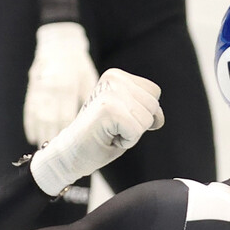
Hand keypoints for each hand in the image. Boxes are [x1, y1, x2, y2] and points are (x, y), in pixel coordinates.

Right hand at [23, 22, 99, 146]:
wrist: (58, 44)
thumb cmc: (79, 65)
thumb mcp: (89, 79)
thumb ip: (89, 99)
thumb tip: (94, 122)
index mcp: (67, 86)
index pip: (66, 114)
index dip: (66, 133)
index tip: (69, 148)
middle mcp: (50, 88)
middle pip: (49, 118)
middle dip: (52, 137)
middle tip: (56, 156)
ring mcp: (38, 88)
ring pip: (37, 116)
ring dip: (40, 134)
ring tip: (44, 151)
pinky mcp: (31, 88)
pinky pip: (29, 109)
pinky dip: (30, 124)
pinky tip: (33, 137)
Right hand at [30, 69, 164, 195]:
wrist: (70, 153)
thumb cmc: (100, 137)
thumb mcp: (128, 117)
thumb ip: (145, 109)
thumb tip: (159, 116)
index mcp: (117, 75)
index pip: (154, 93)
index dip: (143, 114)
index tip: (120, 120)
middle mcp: (114, 78)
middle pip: (153, 106)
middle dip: (139, 124)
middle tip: (114, 128)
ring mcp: (110, 93)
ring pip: (147, 119)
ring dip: (132, 133)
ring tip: (110, 132)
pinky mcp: (108, 109)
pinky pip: (137, 131)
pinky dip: (126, 141)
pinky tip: (108, 137)